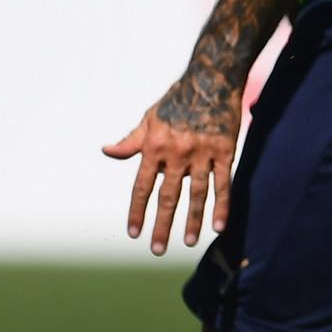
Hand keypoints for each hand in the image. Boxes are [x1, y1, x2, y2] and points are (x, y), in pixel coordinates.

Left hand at [103, 73, 243, 255]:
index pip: (141, 186)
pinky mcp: (225, 151)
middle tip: (156, 249)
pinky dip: (221, 206)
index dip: (137, 210)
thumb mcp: (148, 119)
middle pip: (167, 195)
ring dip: (192, 220)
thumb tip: (106, 152)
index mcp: (153, 146)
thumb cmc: (175, 102)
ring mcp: (202, 153)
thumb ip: (130, 141)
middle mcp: (176, 152)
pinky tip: (218, 226)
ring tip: (187, 243)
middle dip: (161, 224)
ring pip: (196, 193)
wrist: (210, 81)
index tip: (133, 232)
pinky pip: (223, 183)